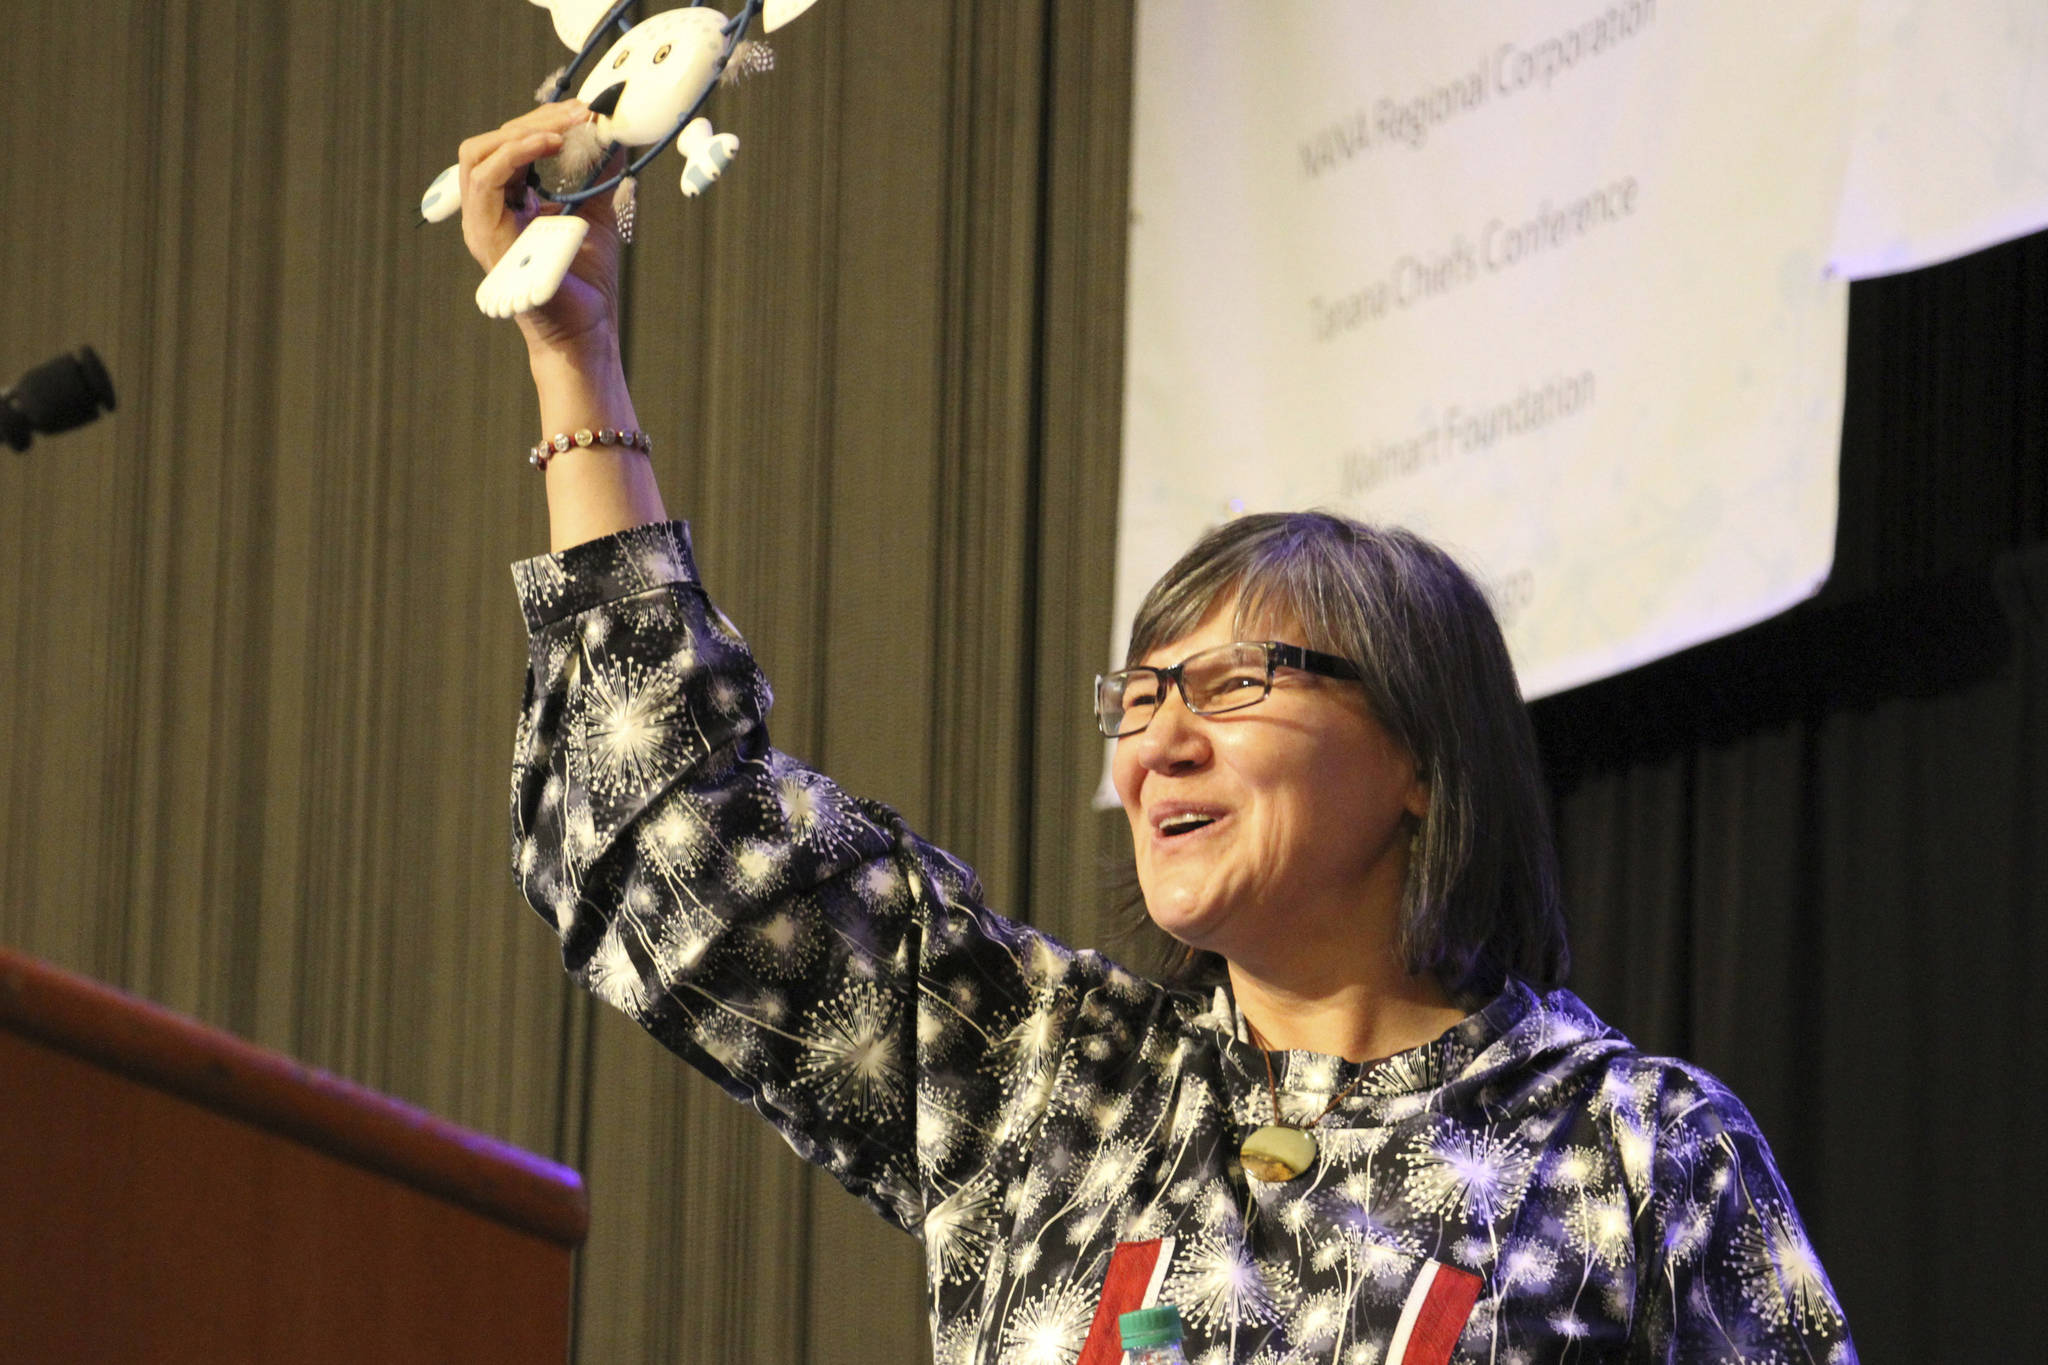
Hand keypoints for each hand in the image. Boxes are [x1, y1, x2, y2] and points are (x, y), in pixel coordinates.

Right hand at [457, 101, 622, 362]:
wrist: (587, 330)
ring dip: (524, 131)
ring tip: (566, 125)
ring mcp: (481, 225)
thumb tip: (611, 134)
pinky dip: (517, 153)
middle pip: (489, 143)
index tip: (582, 112)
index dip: (541, 122)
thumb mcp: (596, 213)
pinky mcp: (487, 236)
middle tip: (579, 112)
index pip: (507, 147)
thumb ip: (597, 174)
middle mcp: (487, 212)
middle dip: (534, 119)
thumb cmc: (588, 283)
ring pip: (479, 154)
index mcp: (506, 204)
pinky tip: (551, 144)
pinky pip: (486, 180)